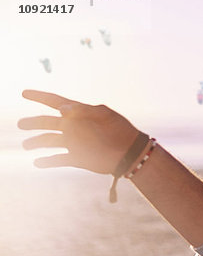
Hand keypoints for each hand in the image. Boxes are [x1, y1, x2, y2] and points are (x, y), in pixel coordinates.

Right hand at [18, 90, 139, 173]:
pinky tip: (38, 163)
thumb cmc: (119, 130)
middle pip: (48, 123)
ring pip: (50, 141)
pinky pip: (59, 160)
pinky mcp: (78, 158)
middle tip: (21, 124)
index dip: (40, 96)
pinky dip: (49, 161)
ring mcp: (75, 143)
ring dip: (38, 142)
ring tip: (26, 145)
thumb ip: (83, 110)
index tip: (24, 92)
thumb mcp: (104, 115)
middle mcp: (74, 127)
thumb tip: (61, 108)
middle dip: (34, 123)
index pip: (55, 102)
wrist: (130, 153)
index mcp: (79, 114)